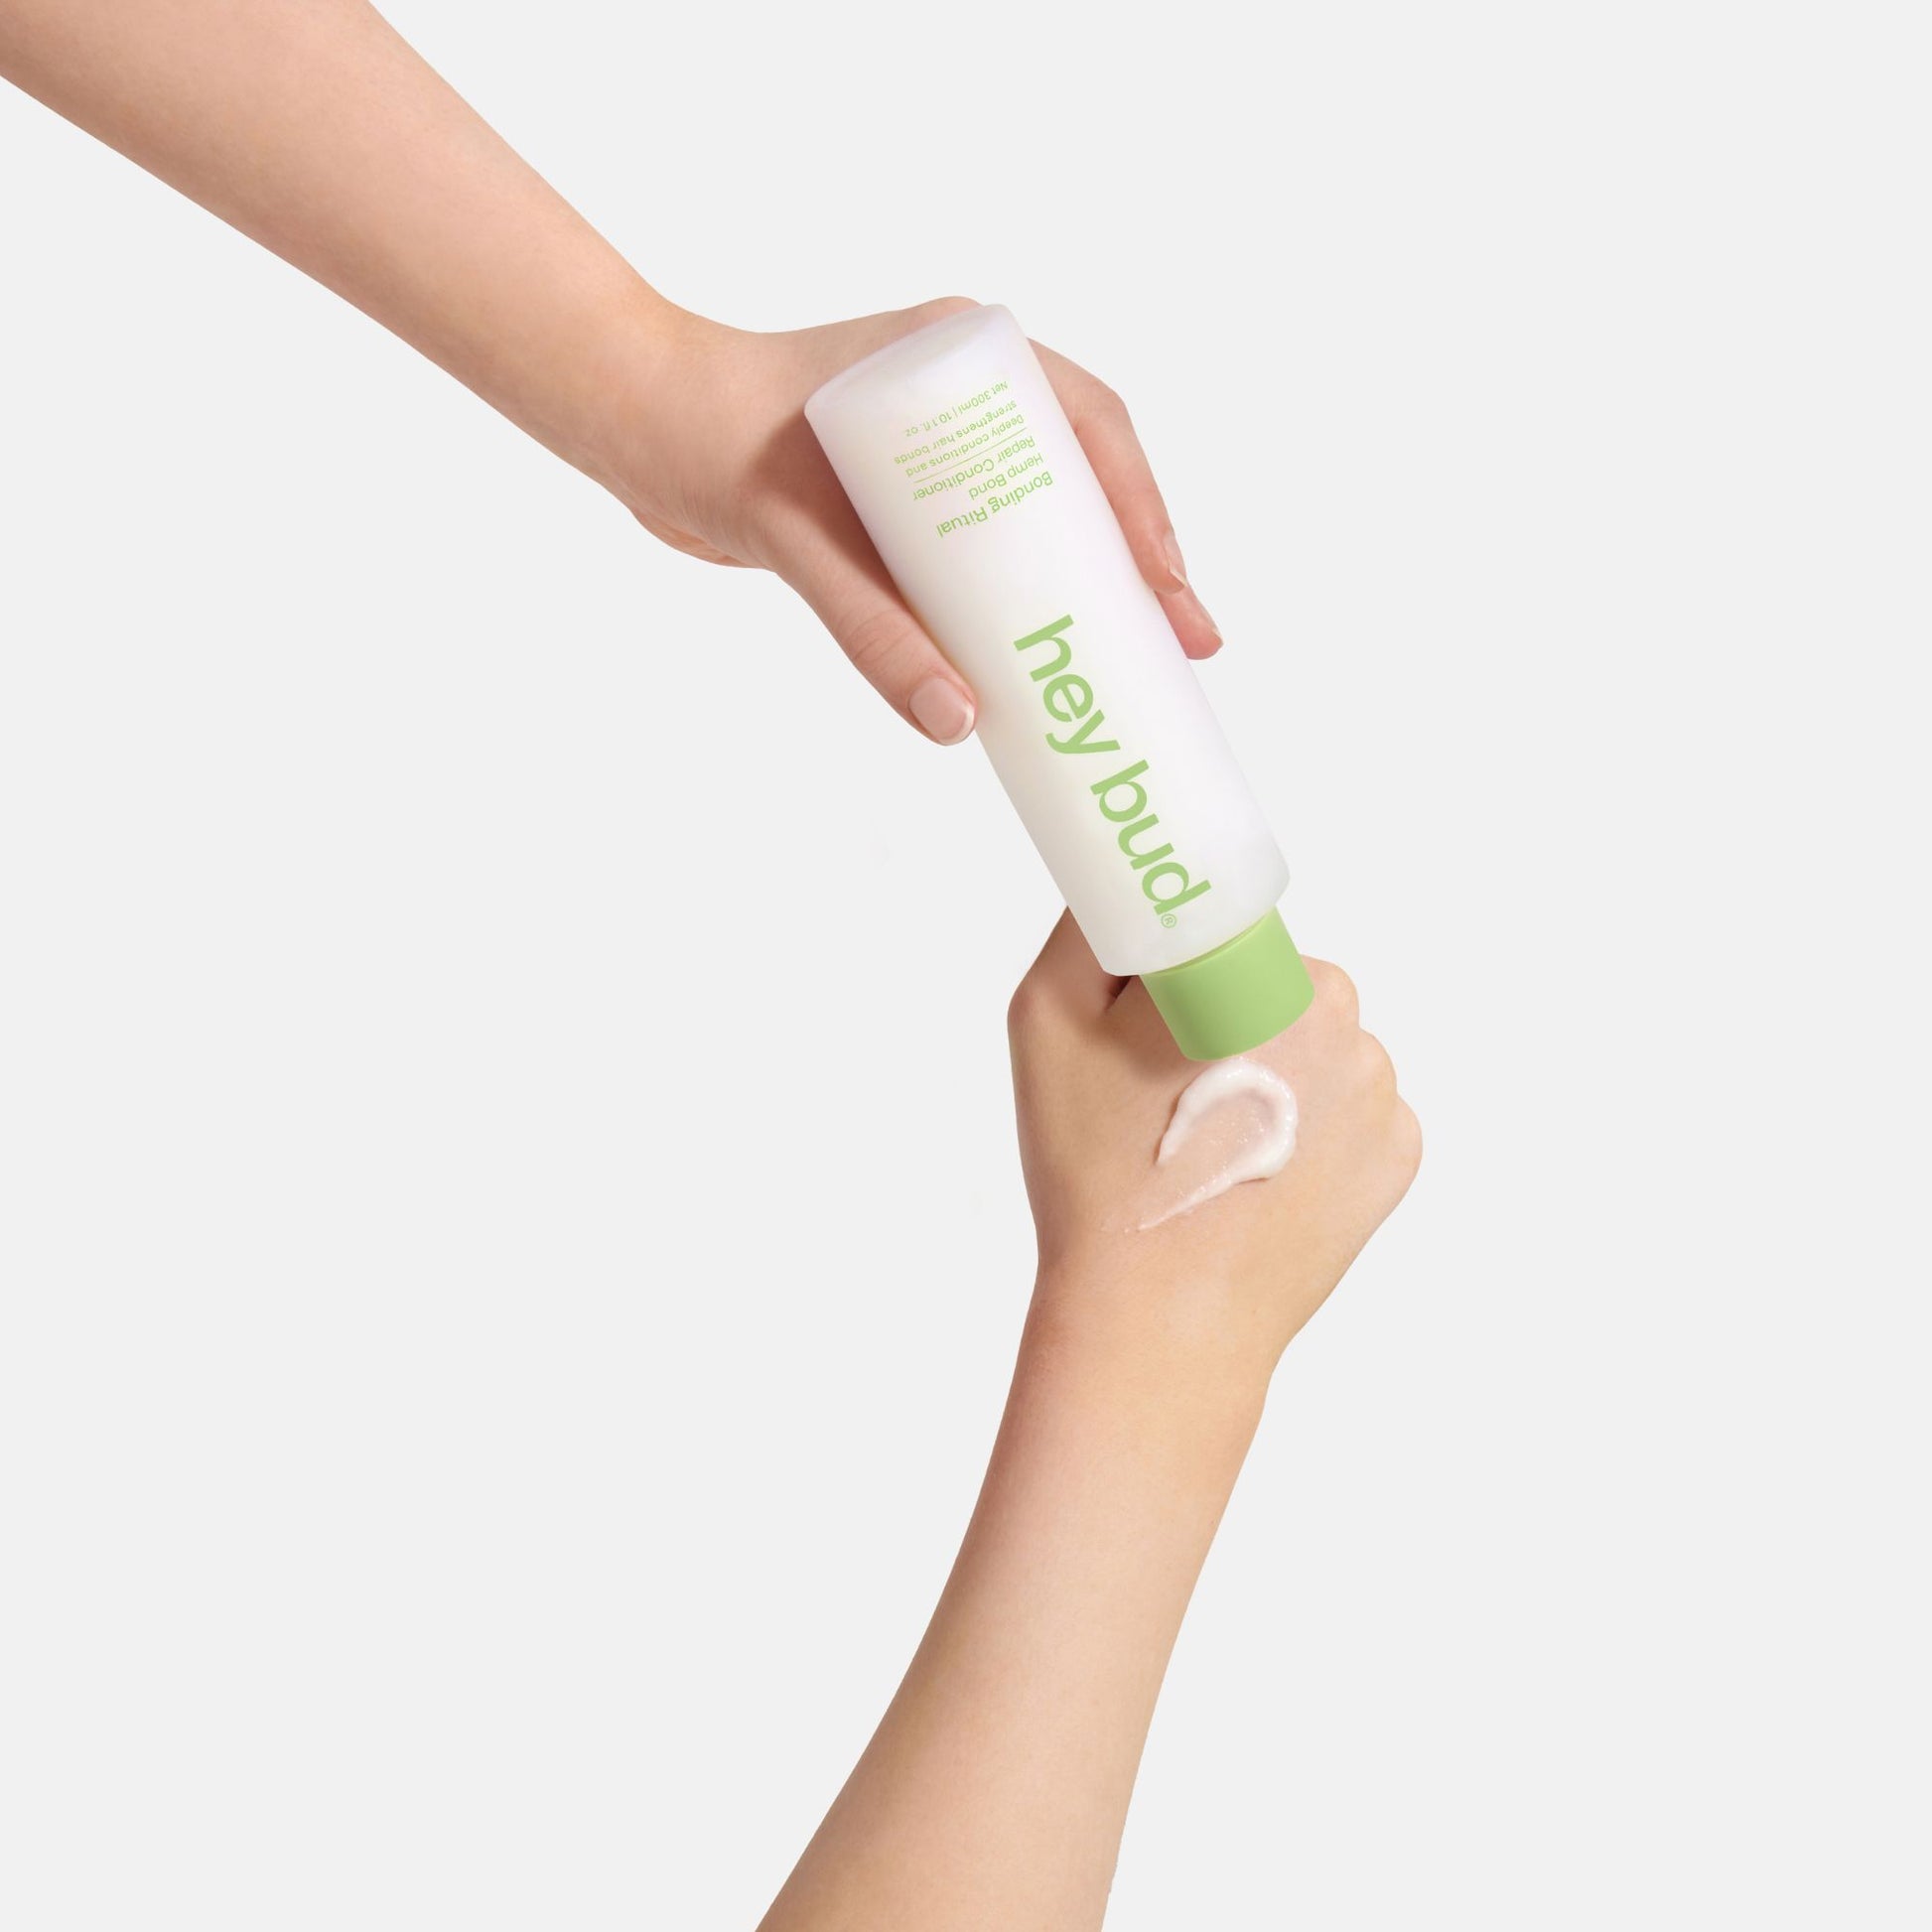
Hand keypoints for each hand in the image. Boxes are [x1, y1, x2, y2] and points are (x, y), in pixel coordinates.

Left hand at [615, 298, 1225, 744]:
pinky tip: (1052, 654)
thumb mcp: (798, 540)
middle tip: (1183, 645)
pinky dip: (1026, 597)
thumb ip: (873, 630)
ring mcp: (940, 446)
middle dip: (1139, 562)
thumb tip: (959, 723)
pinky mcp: (909, 499)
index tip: (1170, 594)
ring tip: (1136, 661)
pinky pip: (990, 547)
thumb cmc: (709, 445)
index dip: (1143, 514)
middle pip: (1086, 478)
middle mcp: (963, 393)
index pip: (1087, 428)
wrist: (631, 427)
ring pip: (1044, 515)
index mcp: (957, 359)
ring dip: (1090, 584)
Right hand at [1007, 912, 1421, 1375]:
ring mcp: (1380, 1093)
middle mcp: (1341, 1020)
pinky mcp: (1399, 1157)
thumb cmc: (1096, 1174)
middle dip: (1231, 1021)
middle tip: (1166, 1095)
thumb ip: (1091, 926)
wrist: (1156, 1321)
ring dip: (1277, 1077)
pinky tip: (1257, 1178)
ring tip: (1212, 1149)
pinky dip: (1312, 1134)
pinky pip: (1354, 1113)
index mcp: (1260, 970)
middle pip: (1280, 986)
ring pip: (1322, 1049)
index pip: (1227, 931)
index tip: (1150, 1021)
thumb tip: (1126, 885)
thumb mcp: (1049, 1021)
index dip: (1182, 973)